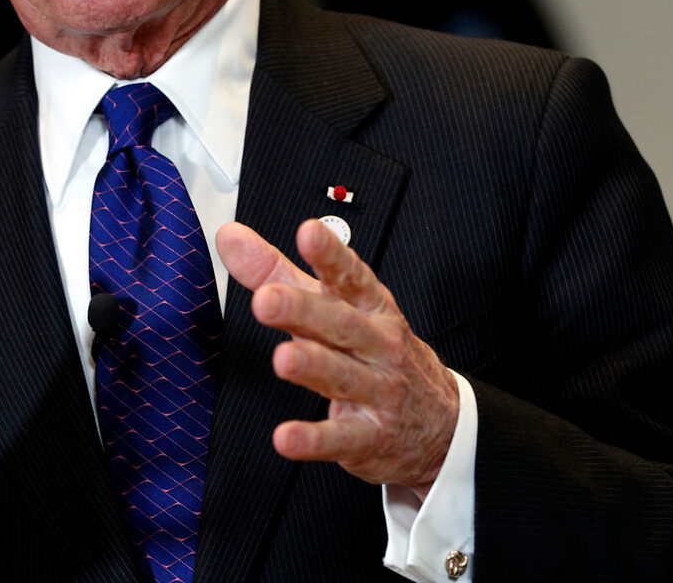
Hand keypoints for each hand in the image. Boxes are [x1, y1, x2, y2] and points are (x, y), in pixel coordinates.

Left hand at [215, 220, 457, 498]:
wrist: (441, 422)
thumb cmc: (374, 350)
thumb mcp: (334, 305)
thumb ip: (277, 270)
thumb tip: (231, 238)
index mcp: (369, 307)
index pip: (350, 276)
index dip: (330, 254)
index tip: (309, 232)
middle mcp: (377, 345)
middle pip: (341, 324)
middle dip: (304, 310)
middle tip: (266, 300)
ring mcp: (378, 391)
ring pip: (343, 377)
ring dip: (312, 367)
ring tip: (283, 359)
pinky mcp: (369, 436)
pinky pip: (339, 437)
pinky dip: (313, 439)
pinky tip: (286, 438)